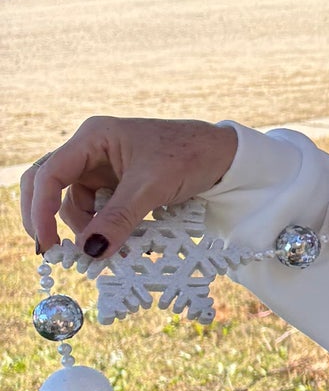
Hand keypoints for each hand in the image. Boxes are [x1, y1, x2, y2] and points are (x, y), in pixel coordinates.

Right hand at [20, 117, 238, 256]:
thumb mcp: (151, 188)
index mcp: (94, 137)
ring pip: (75, 204)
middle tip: (56, 251)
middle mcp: (92, 150)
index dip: (40, 209)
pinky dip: (102, 228)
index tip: (47, 242)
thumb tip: (89, 252)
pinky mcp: (117, 184)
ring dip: (85, 228)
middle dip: (49, 218)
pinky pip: (97, 210)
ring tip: (108, 247)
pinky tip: (117, 241)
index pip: (49, 173)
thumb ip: (118, 219)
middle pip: (50, 186)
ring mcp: (103, 168)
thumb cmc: (190, 155)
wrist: (225, 156)